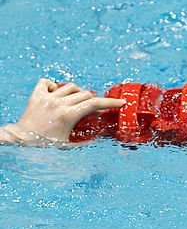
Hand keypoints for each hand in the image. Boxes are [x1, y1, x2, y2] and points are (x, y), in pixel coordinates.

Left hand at [3, 79, 124, 143]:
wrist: (23, 139)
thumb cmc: (46, 144)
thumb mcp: (69, 145)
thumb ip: (86, 141)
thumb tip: (100, 137)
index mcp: (68, 116)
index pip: (95, 104)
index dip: (110, 102)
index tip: (120, 102)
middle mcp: (58, 104)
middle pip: (85, 94)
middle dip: (93, 100)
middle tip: (93, 107)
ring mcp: (47, 97)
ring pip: (69, 87)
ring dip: (77, 92)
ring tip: (76, 100)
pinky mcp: (36, 94)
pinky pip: (46, 82)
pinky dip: (53, 86)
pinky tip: (55, 94)